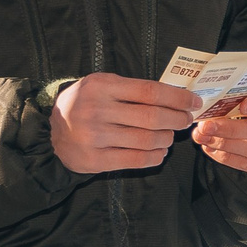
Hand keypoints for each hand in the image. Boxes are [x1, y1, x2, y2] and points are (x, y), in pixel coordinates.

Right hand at [51, 73, 199, 173]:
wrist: (52, 130)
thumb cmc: (85, 104)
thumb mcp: (103, 86)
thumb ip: (132, 89)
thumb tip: (175, 96)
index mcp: (102, 86)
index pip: (149, 91)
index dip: (177, 98)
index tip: (194, 102)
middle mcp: (96, 110)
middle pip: (152, 117)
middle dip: (177, 119)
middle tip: (185, 121)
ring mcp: (94, 136)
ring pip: (146, 140)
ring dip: (166, 139)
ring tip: (169, 136)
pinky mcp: (95, 159)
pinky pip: (135, 159)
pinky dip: (154, 157)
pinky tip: (159, 152)